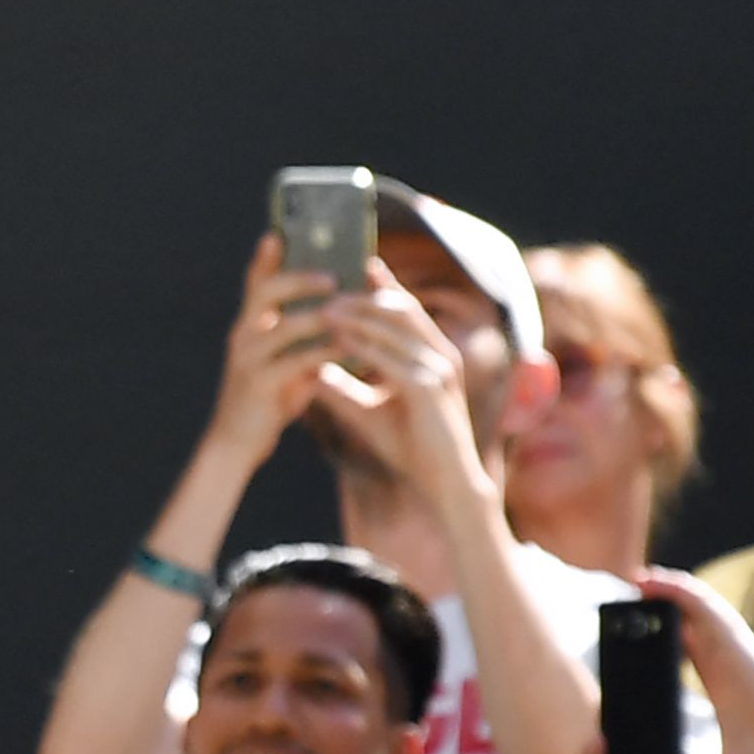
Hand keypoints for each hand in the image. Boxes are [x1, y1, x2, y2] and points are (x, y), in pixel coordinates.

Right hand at [202, 235, 340, 467]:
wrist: (236, 444)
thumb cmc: (265, 402)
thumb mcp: (281, 363)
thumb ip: (300, 341)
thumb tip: (336, 318)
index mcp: (247, 327)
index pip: (255, 282)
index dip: (265, 257)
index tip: (277, 233)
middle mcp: (243, 336)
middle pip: (266, 292)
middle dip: (300, 279)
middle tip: (332, 277)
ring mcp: (248, 359)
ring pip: (285, 325)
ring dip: (320, 315)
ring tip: (347, 309)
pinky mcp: (260, 384)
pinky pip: (297, 361)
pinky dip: (324, 352)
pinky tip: (346, 348)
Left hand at [305, 258, 492, 506]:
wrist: (442, 484)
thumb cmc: (411, 447)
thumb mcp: (369, 412)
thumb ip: (344, 390)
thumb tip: (311, 372)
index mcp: (431, 354)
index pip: (405, 309)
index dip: (381, 285)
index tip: (349, 269)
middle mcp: (440, 354)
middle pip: (400, 308)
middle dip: (362, 296)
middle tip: (324, 291)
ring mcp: (438, 369)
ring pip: (397, 327)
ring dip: (359, 315)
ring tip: (324, 310)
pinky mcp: (430, 389)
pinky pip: (393, 358)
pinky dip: (365, 346)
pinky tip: (339, 341)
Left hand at [641, 569, 753, 753]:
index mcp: (720, 684)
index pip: (684, 651)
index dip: (658, 640)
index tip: (627, 640)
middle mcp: (726, 661)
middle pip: (686, 624)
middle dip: (655, 612)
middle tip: (621, 606)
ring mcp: (733, 649)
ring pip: (694, 607)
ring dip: (663, 591)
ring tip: (633, 581)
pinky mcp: (736, 642)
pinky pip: (702, 603)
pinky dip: (675, 588)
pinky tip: (648, 580)